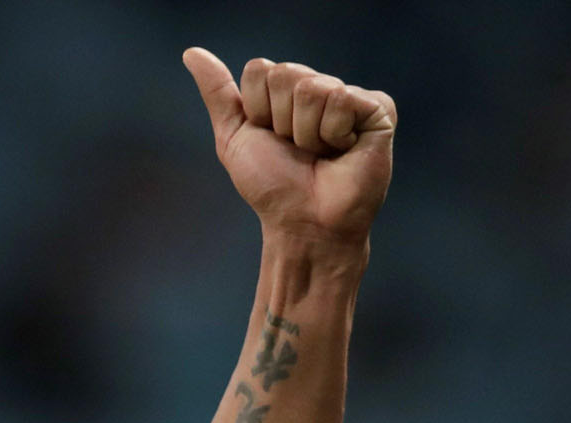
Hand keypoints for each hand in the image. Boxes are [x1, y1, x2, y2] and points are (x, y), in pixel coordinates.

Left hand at [183, 49, 394, 245]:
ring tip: (321, 153)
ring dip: (307, 132)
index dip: (257, 110)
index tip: (270, 139)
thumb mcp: (234, 137)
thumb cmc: (272, 186)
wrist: (303, 222)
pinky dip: (333, 133)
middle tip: (298, 150)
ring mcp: (351, 96)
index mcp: (286, 91)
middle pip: (285, 73)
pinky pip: (343, 99)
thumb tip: (191, 53)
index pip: (261, 69)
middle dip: (281, 121)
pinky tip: (344, 150)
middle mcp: (319, 87)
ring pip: (313, 87)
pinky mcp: (378, 108)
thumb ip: (217, 93)